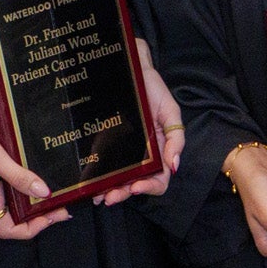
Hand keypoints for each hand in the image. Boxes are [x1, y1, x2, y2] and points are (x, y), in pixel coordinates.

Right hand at [0, 101, 71, 240]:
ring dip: (30, 200)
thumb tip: (44, 193)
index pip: (9, 229)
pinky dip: (18, 186)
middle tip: (62, 202)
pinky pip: (0, 189)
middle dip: (39, 214)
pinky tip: (29, 172)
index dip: (33, 229)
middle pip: (12, 219)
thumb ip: (17, 175)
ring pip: (7, 203)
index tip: (54, 215)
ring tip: (51, 188)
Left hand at [98, 40, 183, 204]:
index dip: (150, 187)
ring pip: (117, 180)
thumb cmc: (153, 90)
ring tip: (98, 196)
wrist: (130, 70)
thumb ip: (176, 138)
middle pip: (135, 184)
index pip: (159, 179)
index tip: (137, 186)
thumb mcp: (171, 111)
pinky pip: (101, 166)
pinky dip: (96, 179)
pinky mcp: (104, 144)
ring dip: (109, 191)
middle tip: (110, 197)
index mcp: (159, 151)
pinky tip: (90, 185)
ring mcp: (121, 152)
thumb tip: (173, 166)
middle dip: (124, 194)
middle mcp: (140, 156)